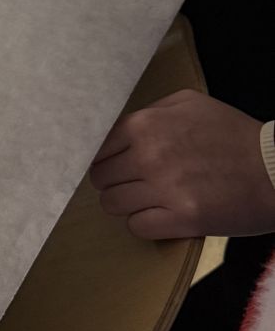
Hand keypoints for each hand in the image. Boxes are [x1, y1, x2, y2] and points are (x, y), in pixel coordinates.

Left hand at [89, 90, 274, 238]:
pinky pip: (137, 227)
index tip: (112, 164)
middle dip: (112, 181)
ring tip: (144, 200)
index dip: (103, 157)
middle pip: (100, 177)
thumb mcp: (189, 103)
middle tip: (129, 183)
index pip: (96, 147)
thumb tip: (119, 128)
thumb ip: (150, 112)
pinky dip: (143, 223)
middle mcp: (148, 156)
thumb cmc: (234, 133)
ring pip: (112, 204)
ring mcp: (164, 189)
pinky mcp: (183, 219)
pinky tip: (158, 215)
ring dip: (124, 204)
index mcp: (144, 125)